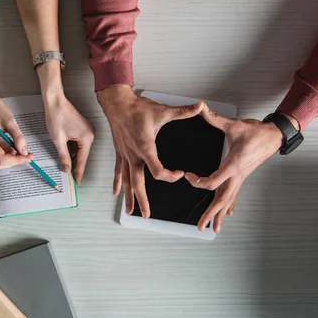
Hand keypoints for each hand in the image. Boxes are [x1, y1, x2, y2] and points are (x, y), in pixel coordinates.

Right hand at [0, 96, 32, 167]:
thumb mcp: (10, 122)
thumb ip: (18, 138)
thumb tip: (24, 152)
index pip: (2, 158)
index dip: (16, 160)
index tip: (28, 157)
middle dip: (14, 161)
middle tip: (27, 156)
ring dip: (10, 158)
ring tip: (21, 150)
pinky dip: (6, 153)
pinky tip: (12, 146)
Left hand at [44, 95, 94, 184]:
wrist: (55, 101)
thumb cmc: (57, 117)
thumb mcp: (58, 140)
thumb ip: (63, 156)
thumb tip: (67, 169)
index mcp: (87, 138)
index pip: (82, 159)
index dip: (79, 172)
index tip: (77, 181)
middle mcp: (90, 134)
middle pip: (83, 155)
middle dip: (76, 165)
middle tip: (72, 177)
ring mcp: (87, 130)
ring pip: (80, 149)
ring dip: (74, 157)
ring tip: (68, 168)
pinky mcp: (83, 128)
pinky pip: (79, 143)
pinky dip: (73, 149)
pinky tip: (67, 155)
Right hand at [97, 85, 204, 218]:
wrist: (117, 103)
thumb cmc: (137, 107)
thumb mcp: (162, 110)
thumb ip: (183, 112)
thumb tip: (200, 106)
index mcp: (145, 147)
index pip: (157, 171)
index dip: (169, 176)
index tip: (179, 175)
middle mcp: (133, 155)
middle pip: (138, 183)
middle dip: (142, 200)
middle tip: (147, 215)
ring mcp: (125, 155)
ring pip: (126, 181)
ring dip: (128, 197)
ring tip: (130, 212)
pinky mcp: (120, 153)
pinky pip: (118, 172)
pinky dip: (118, 184)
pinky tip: (116, 194)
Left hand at [185, 108, 295, 232]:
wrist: (274, 136)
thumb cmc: (255, 132)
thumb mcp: (234, 125)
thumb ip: (216, 119)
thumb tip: (202, 109)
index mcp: (233, 165)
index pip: (213, 182)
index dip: (199, 182)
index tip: (188, 176)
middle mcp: (237, 175)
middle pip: (222, 199)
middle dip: (211, 214)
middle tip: (201, 227)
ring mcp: (240, 178)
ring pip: (229, 200)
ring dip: (220, 215)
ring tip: (214, 229)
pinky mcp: (242, 176)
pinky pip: (234, 194)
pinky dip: (229, 205)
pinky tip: (228, 214)